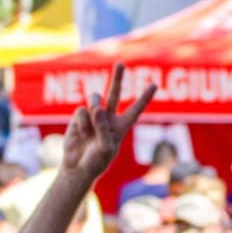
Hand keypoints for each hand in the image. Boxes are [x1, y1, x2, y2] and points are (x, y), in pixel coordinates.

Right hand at [63, 63, 155, 177]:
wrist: (77, 168)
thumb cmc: (96, 162)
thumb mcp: (105, 149)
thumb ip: (103, 129)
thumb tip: (97, 108)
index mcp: (121, 126)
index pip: (135, 109)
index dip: (144, 97)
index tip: (154, 85)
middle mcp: (108, 118)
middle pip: (114, 93)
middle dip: (117, 78)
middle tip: (120, 64)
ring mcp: (93, 116)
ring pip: (95, 98)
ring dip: (95, 105)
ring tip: (95, 117)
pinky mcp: (79, 118)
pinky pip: (82, 110)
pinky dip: (82, 122)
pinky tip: (82, 133)